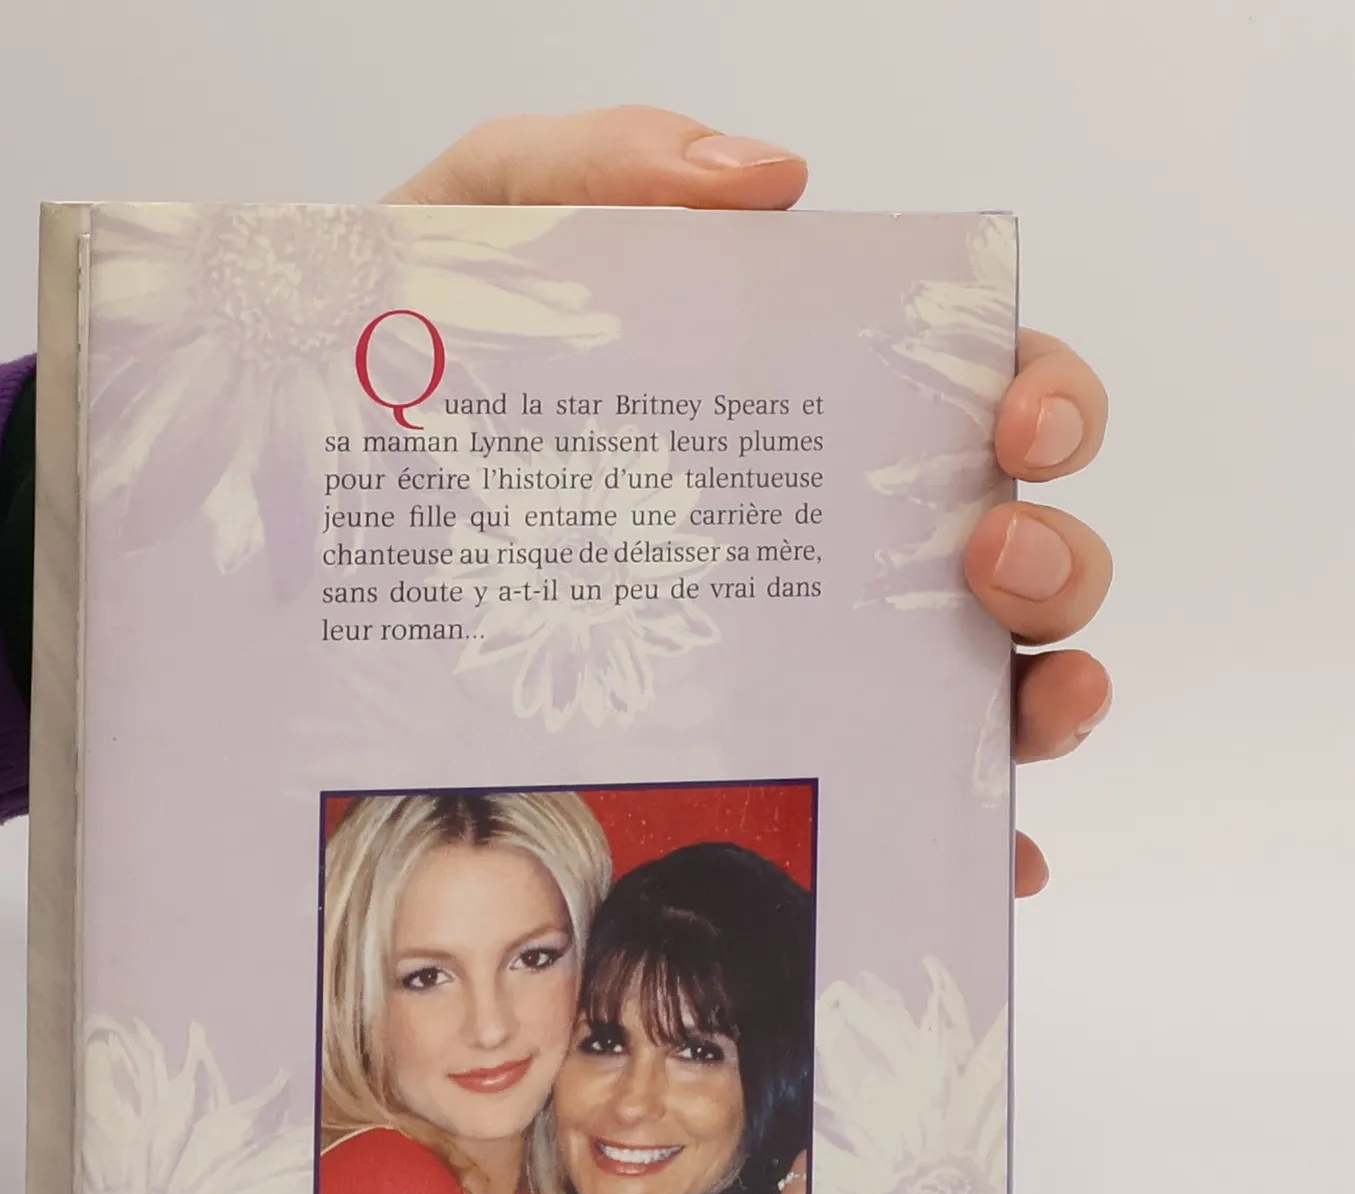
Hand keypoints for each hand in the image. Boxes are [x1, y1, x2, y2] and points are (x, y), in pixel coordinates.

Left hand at [387, 109, 1111, 896]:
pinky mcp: (782, 767)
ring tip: (1019, 700)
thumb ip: (600, 168)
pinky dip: (975, 843)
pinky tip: (989, 864)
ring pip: (1003, 683)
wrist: (296, 514)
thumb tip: (771, 180)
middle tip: (985, 559)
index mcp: (811, 412)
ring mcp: (824, 665)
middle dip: (1057, 557)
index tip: (1017, 423)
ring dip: (1050, 692)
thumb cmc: (409, 380)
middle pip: (1026, 548)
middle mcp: (843, 544)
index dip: (1044, 396)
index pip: (979, 391)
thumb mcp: (476, 235)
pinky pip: (912, 814)